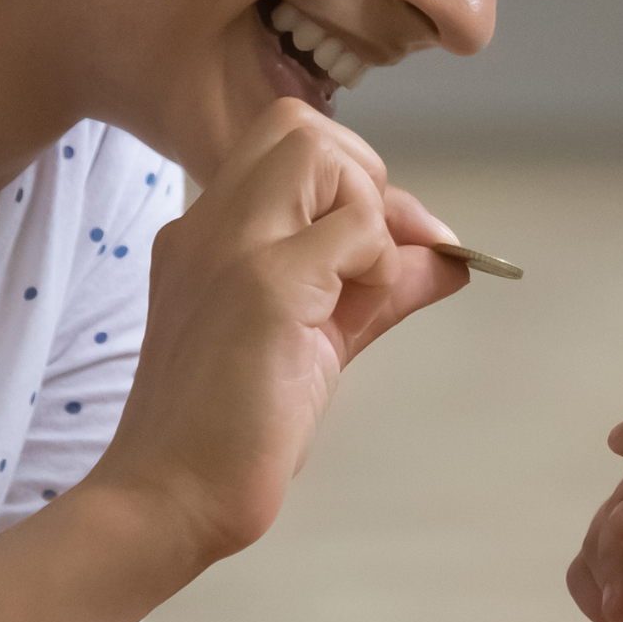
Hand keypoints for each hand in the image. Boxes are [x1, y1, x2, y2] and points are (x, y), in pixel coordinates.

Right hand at [90, 98, 468, 581]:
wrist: (171, 496)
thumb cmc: (234, 429)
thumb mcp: (320, 339)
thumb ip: (380, 289)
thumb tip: (451, 258)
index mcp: (209, 232)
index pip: (290, 148)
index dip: (355, 185)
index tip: (385, 255)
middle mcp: (209, 223)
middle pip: (300, 126)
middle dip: (362, 179)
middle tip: (374, 261)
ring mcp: (231, 245)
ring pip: (320, 150)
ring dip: (366, 214)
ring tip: (357, 291)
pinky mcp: (264, 283)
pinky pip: (351, 227)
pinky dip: (376, 262)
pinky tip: (348, 319)